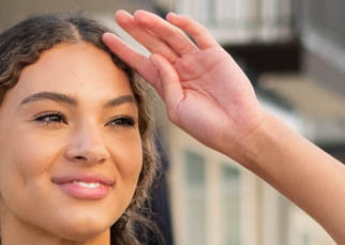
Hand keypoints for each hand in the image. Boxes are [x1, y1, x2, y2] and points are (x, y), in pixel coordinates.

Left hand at [102, 9, 267, 156]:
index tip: (107, 39)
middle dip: (136, 31)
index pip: (142, 63)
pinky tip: (170, 18)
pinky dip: (185, 25)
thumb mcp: (177, 110)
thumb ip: (164, 83)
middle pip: (154, 44)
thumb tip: (154, 56)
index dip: (125, 51)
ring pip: (172, 37)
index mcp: (169, 85)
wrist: (237, 129)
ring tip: (137, 16)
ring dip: (155, 25)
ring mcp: (197, 60)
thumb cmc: (207, 127)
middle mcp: (181, 69)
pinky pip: (198, 34)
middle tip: (119, 16)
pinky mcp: (215, 54)